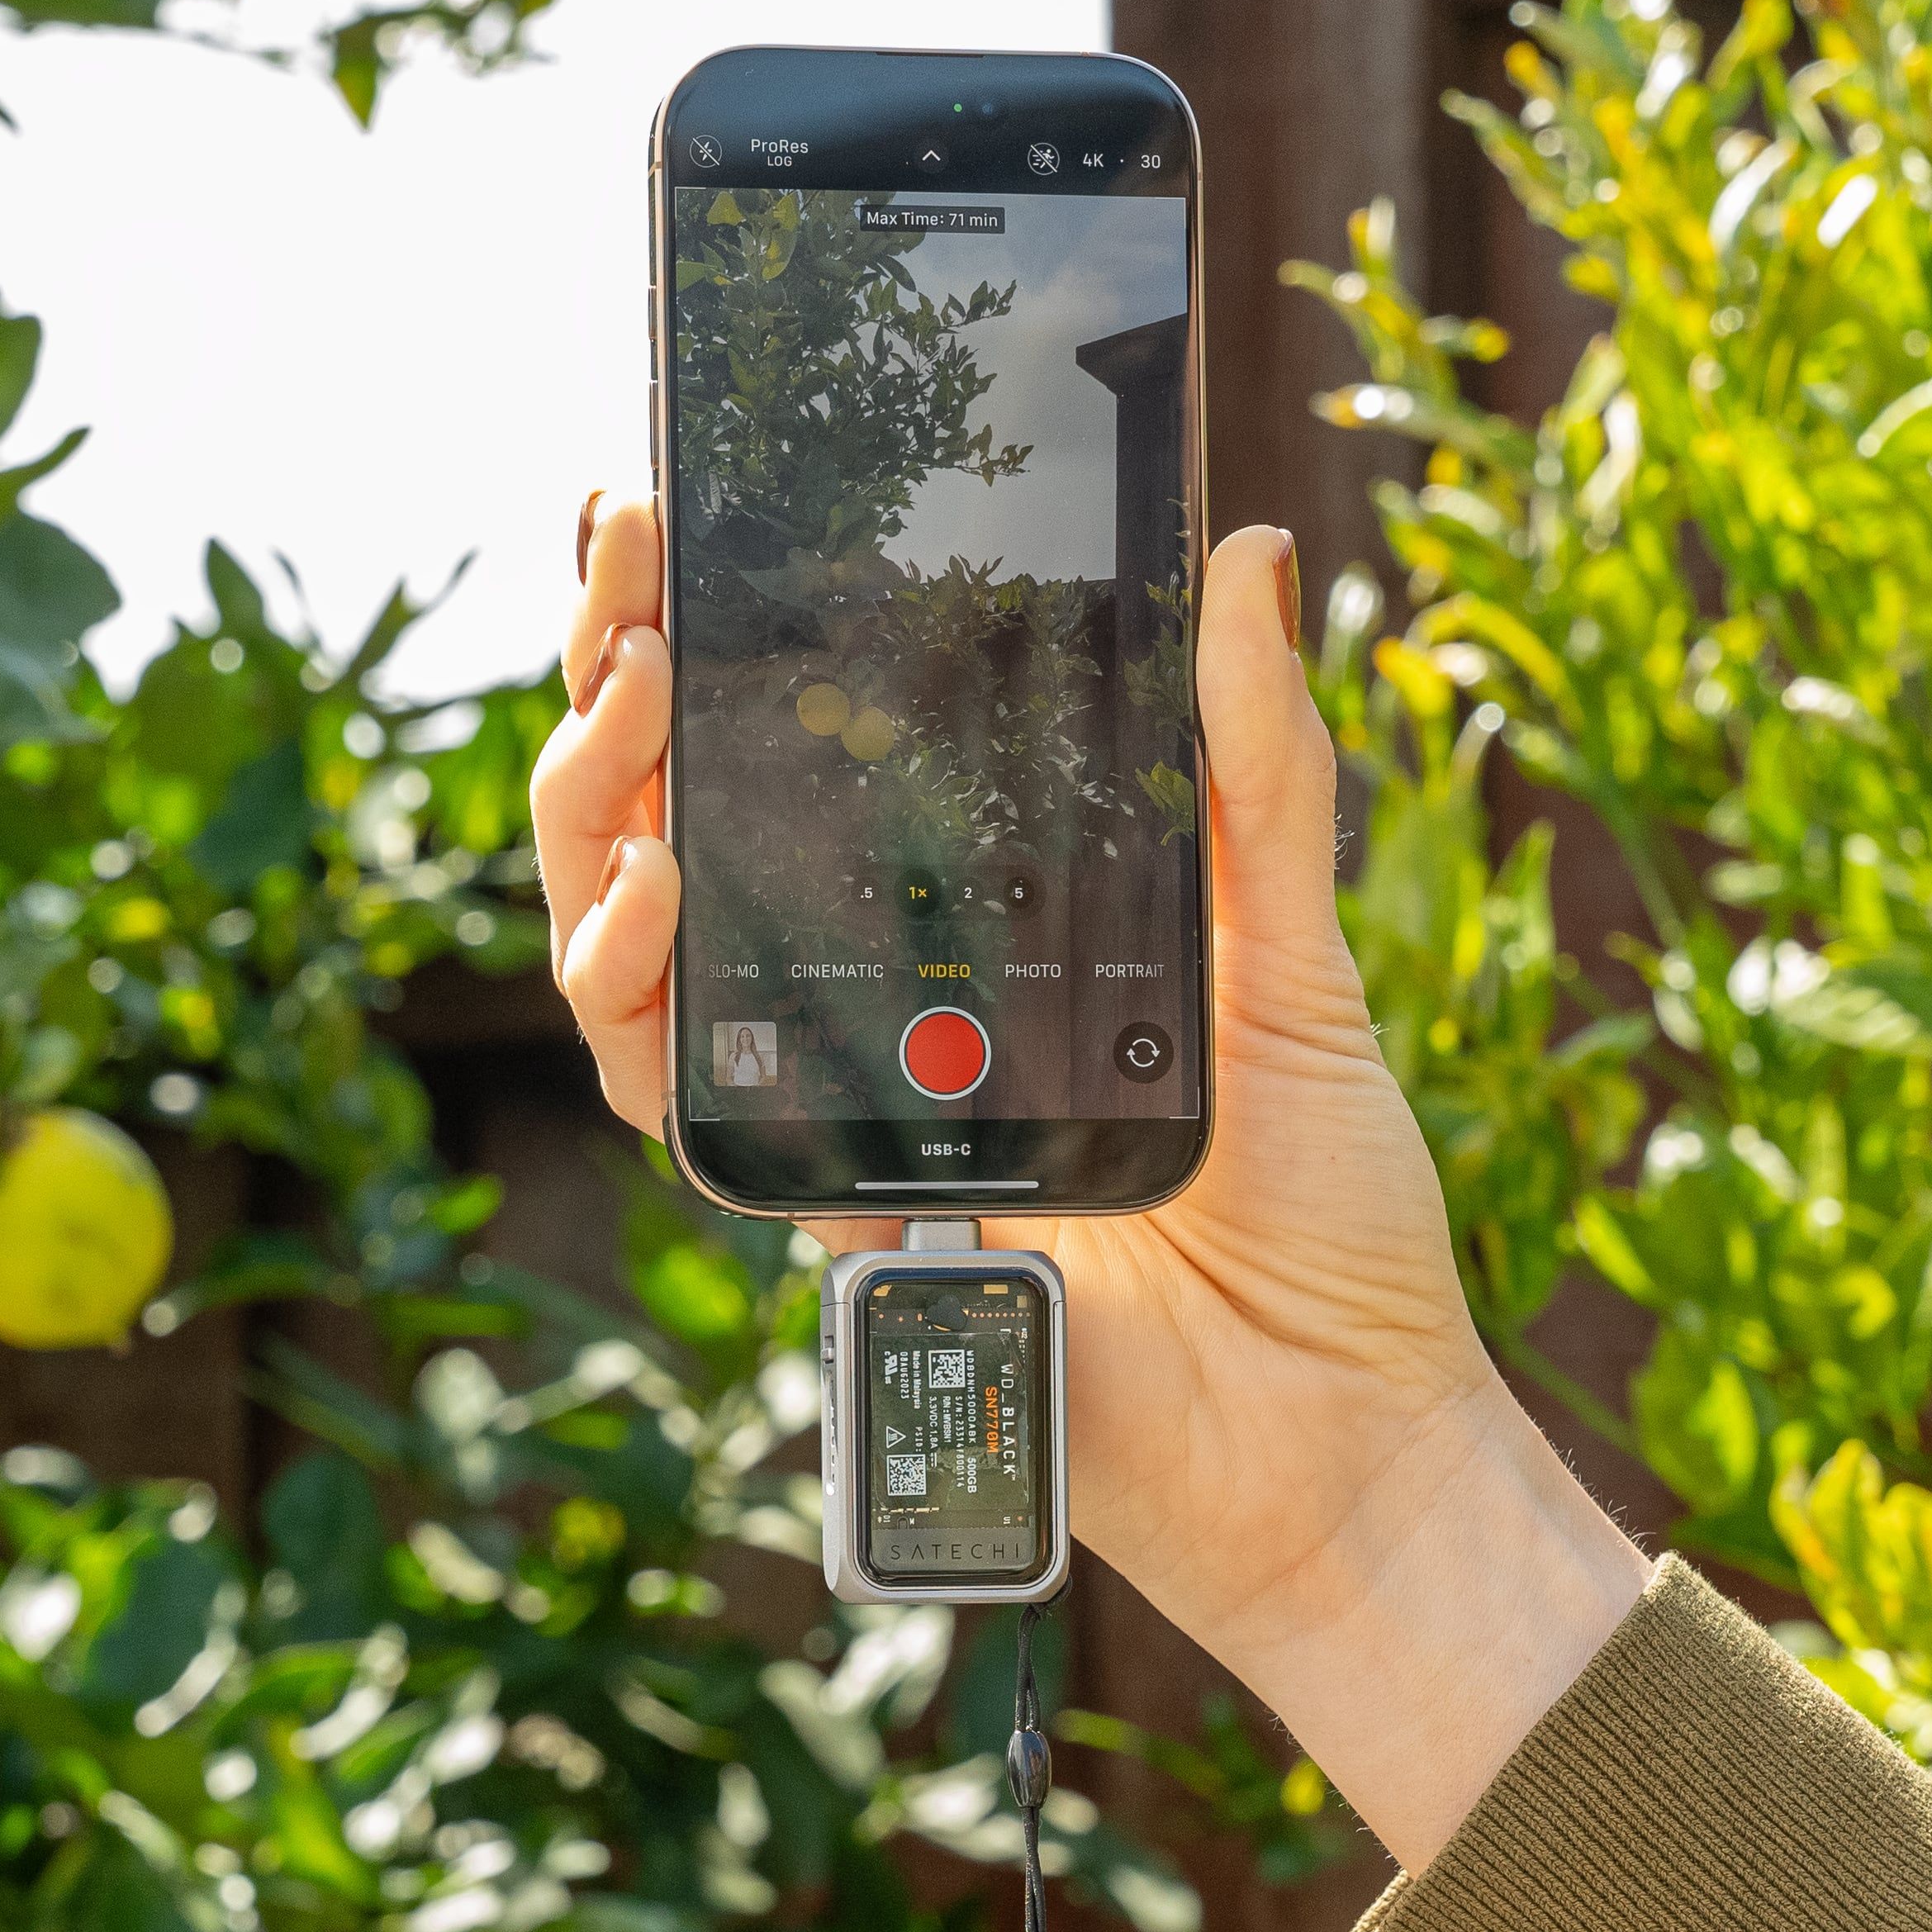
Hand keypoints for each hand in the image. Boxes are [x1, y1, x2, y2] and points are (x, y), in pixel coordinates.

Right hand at [527, 494, 1642, 1863]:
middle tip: (632, 548)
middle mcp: (867, 999)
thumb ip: (1254, 767)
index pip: (798, 747)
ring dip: (595, 798)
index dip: (715, 626)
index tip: (679, 504)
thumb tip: (1254, 556)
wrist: (1336, 1427)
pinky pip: (666, 1086)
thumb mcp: (1292, 956)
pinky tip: (654, 890)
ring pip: (623, 934)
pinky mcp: (809, 1205)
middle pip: (673, 813)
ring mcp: (823, 1100)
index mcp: (968, 920)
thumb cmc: (1324, 1215)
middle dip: (619, 667)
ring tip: (631, 687)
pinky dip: (635, 982)